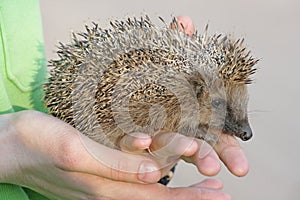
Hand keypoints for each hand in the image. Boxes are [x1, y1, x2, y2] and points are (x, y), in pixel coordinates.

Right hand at [0, 110, 229, 199]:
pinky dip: (155, 176)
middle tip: (220, 192)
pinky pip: (132, 178)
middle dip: (191, 196)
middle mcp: (108, 190)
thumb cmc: (38, 144)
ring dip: (177, 187)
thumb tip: (154, 175)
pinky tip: (165, 171)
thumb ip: (115, 165)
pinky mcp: (97, 172)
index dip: (189, 199)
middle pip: (158, 197)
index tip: (217, 196)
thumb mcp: (76, 151)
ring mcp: (102, 183)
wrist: (10, 146)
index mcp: (105, 188)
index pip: (157, 199)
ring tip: (203, 183)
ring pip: (149, 189)